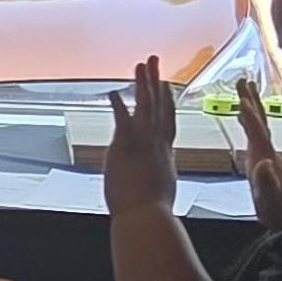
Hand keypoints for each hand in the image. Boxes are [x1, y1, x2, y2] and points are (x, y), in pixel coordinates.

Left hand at [103, 55, 179, 216]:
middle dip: (156, 81)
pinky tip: (113, 92)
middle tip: (155, 61)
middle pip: (159, 106)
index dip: (166, 101)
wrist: (147, 219)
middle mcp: (158, 145)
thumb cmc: (152, 215)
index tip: (165, 85)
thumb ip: (158, 187)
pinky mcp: (126, 148)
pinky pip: (122, 121)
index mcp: (165, 155)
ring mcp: (143, 144)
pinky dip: (118, 106)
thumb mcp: (160, 197)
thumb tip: (159, 195)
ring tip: (141, 64)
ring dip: (143, 84)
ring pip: (146, 106)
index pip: (168, 122)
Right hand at [234, 78, 281, 230]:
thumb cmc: (280, 211)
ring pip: (258, 123)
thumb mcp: (271, 200)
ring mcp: (265, 153)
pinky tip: (243, 115)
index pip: (257, 132)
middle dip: (250, 100)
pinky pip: (255, 132)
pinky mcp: (264, 157)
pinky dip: (249, 120)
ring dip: (251, 104)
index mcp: (265, 157)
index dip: (250, 116)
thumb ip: (267, 183)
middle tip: (243, 80)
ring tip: (244, 87)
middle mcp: (266, 151)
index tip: (243, 99)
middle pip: (259, 120)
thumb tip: (264, 164)